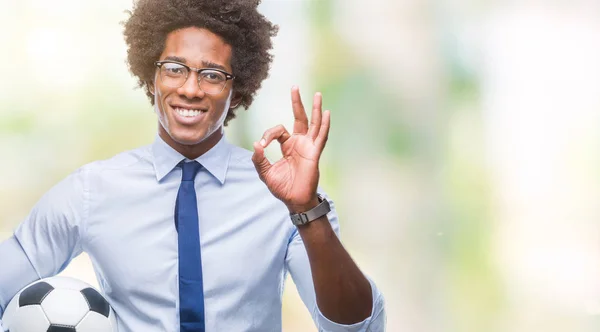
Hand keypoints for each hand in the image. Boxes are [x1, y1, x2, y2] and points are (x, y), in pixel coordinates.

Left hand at [252, 86, 329, 211]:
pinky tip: (325, 113)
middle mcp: (299, 143)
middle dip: (297, 102)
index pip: (278, 131)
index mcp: (288, 146)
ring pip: (313, 124)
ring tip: (317, 94)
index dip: (268, 134)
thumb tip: (256, 143)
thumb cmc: (282, 188)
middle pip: (299, 118)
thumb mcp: (265, 172)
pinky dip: (324, 125)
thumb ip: (259, 158)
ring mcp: (308, 147)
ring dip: (314, 109)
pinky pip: (321, 137)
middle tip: (294, 87)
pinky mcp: (314, 153)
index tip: (262, 144)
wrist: (294, 201)